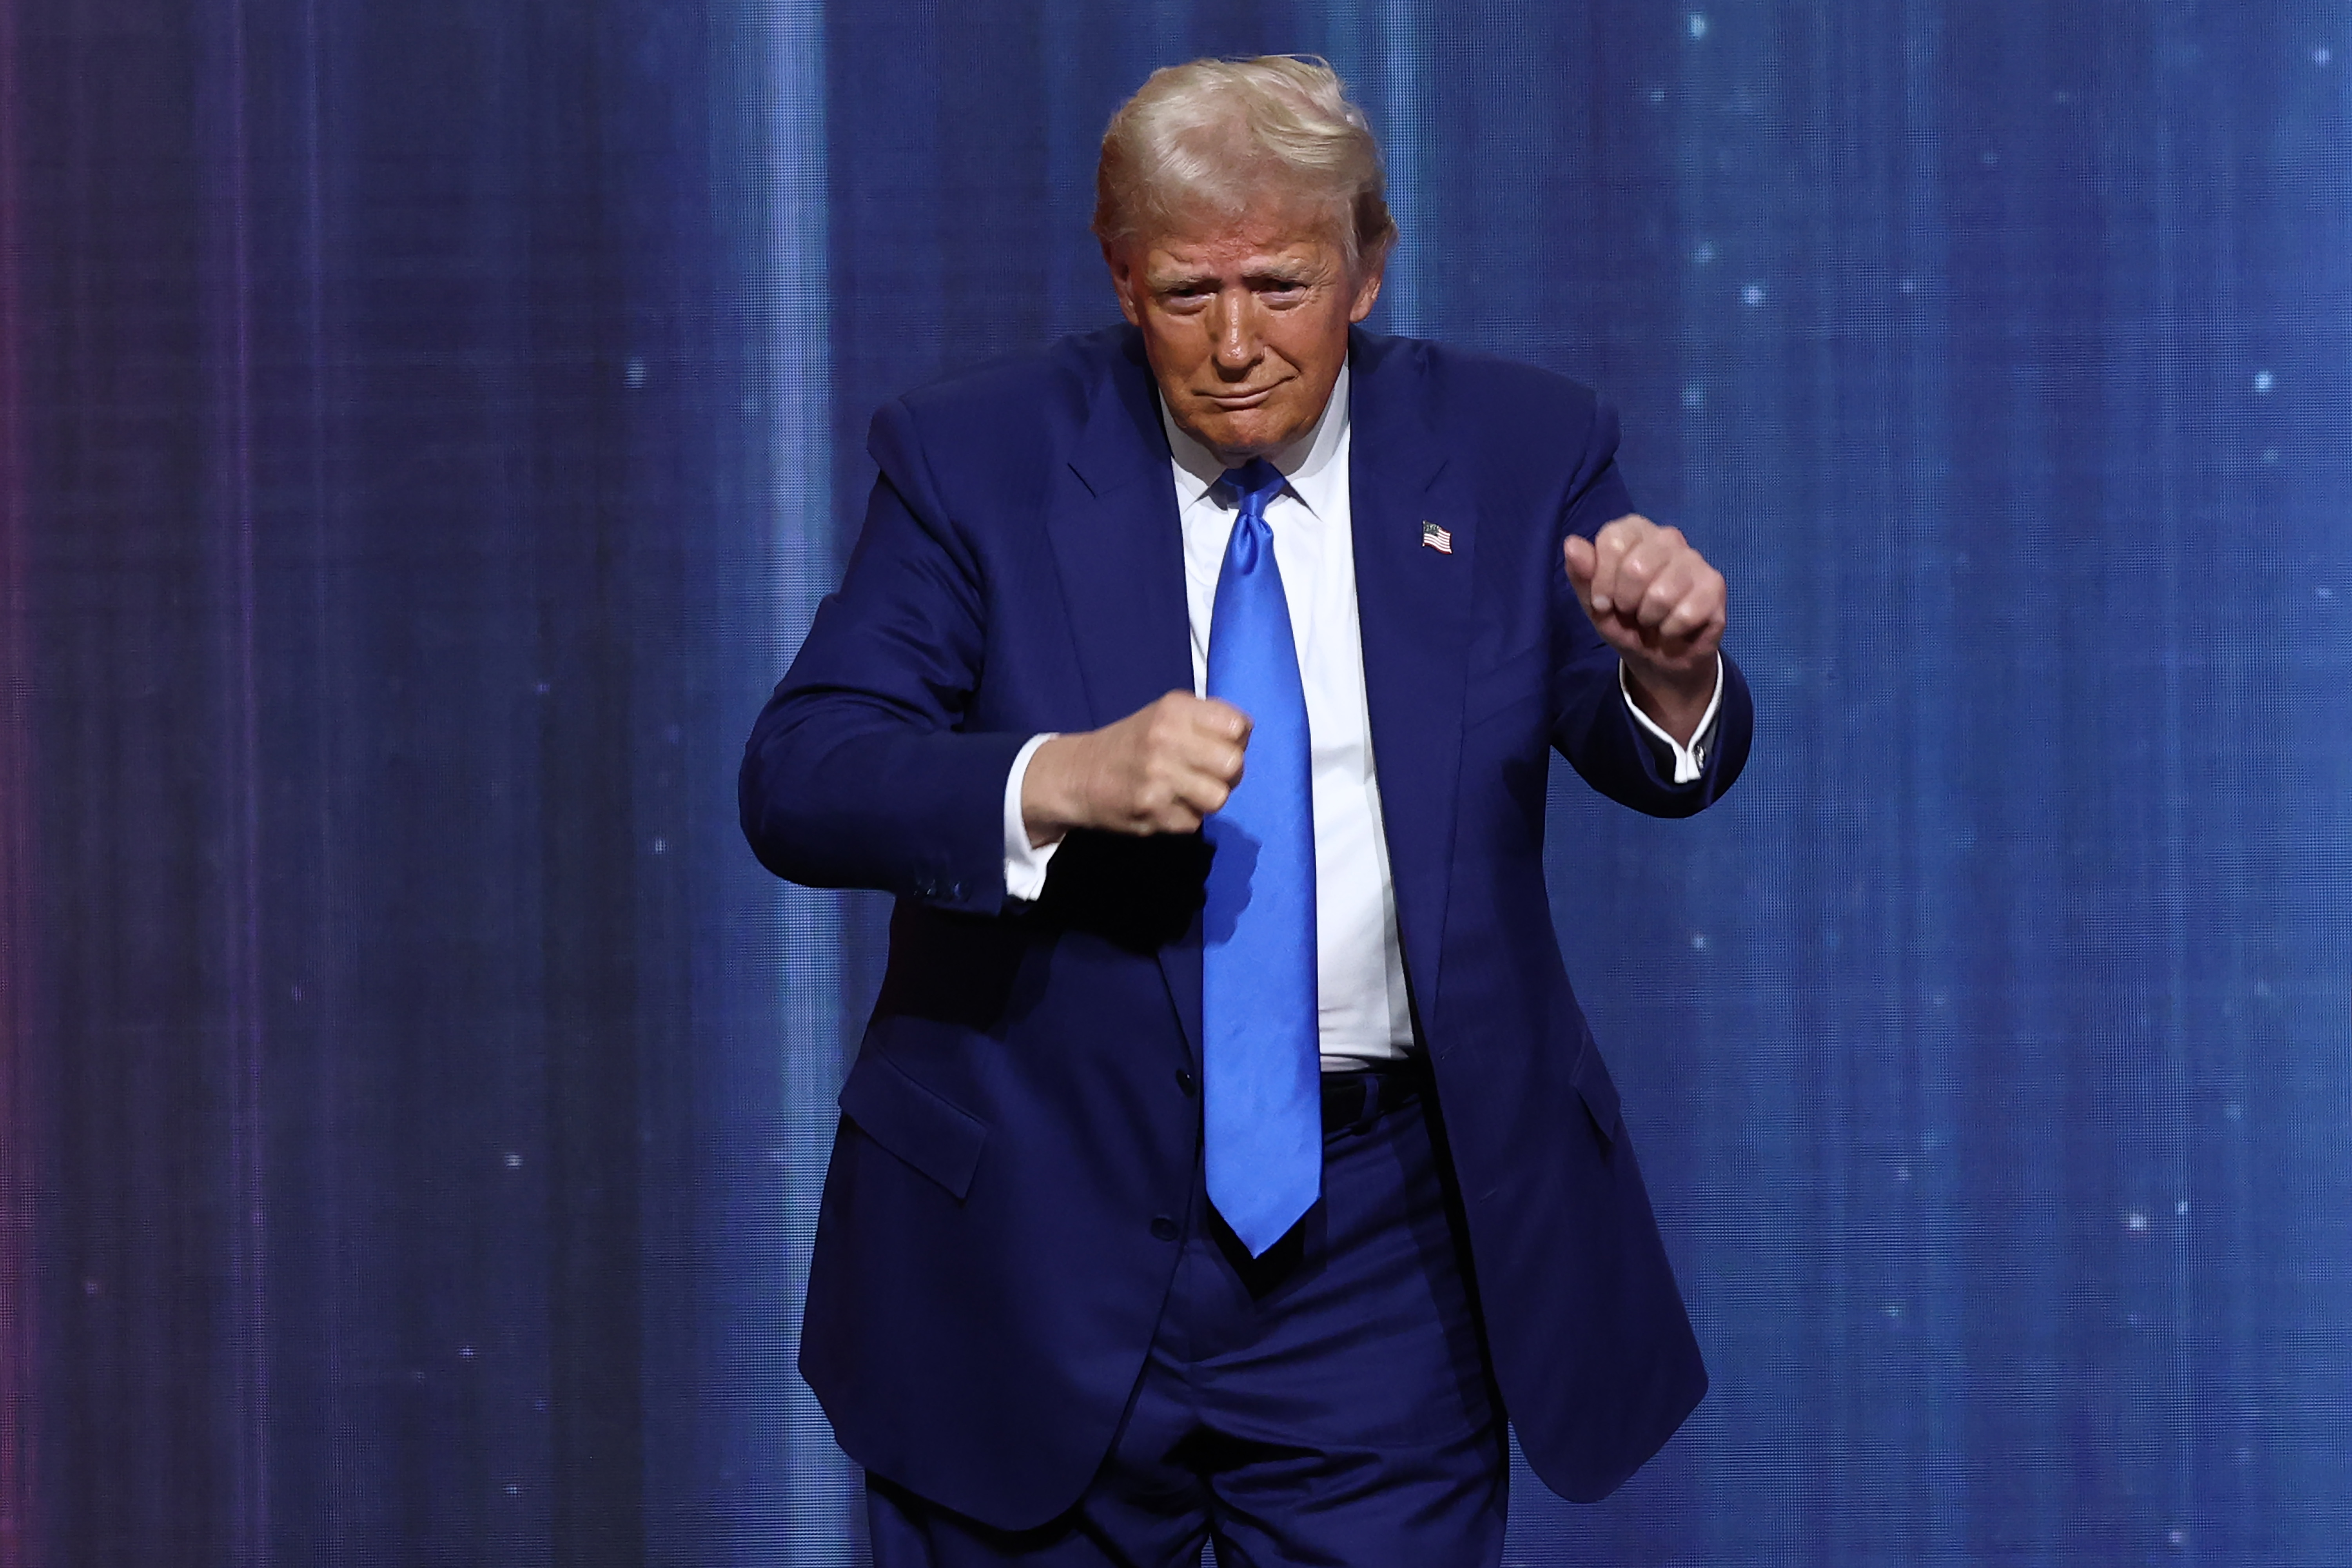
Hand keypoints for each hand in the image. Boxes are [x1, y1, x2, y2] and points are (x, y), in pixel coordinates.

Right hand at [1021, 692, 1250, 845]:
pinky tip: (1166, 805)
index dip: (1236, 740)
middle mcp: (1167, 737)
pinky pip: (1195, 822)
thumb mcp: (1166, 715)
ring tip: (1188, 792)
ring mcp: (1158, 775)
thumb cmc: (1133, 743)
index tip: (1219, 745)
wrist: (1078, 775)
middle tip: (1208, 775)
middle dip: (1228, 775)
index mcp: (1175, 708)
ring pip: (1219, 798)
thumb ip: (1205, 720)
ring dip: (1207, 799)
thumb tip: (1244, 738)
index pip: (1238, 725)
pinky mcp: (1152, 810)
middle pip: (1234, 764)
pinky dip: (1184, 817)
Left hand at [1563, 514, 1726, 743]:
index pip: (1613, 540)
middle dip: (1625, 602)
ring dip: (1649, 619)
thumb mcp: (1595, 603)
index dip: (1602, 579)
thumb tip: (1572, 543)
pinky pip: (1684, 614)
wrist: (1660, 657)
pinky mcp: (1714, 586)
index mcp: (1635, 531)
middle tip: (1631, 612)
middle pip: (1636, 567)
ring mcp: (1695, 560)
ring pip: (1661, 594)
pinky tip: (1672, 628)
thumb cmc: (1625, 621)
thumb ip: (1582, 574)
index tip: (1603, 602)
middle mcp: (1668, 537)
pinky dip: (1670, 631)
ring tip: (1652, 619)